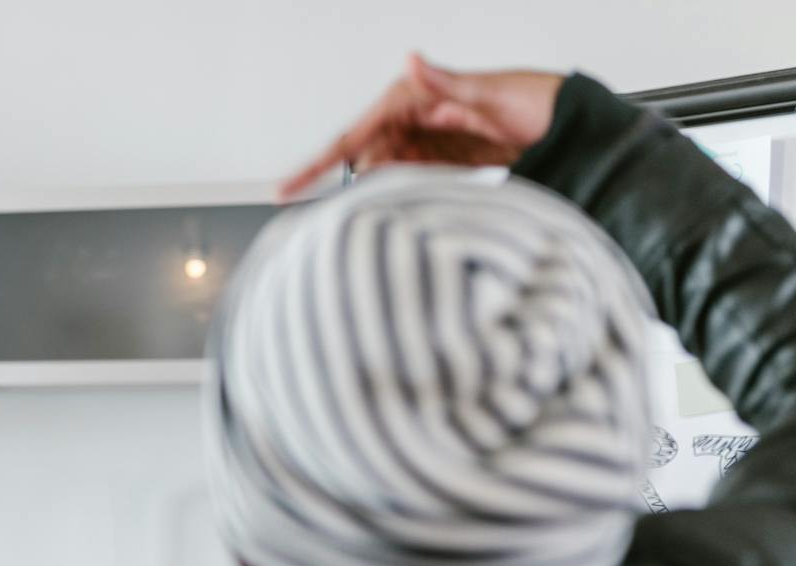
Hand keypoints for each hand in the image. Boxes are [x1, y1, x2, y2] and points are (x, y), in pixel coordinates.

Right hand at [280, 54, 564, 199]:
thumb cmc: (538, 101)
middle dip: (361, 185)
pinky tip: (408, 205)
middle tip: (375, 209)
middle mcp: (413, 119)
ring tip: (403, 206)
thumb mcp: (492, 92)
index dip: (317, 164)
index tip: (285, 188)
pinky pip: (408, 182)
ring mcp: (425, 142)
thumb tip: (411, 62)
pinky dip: (403, 195)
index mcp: (414, 98)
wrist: (574, 124)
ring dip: (382, 192)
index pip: (353, 136)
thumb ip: (446, 81)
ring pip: (383, 175)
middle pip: (364, 161)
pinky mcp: (441, 162)